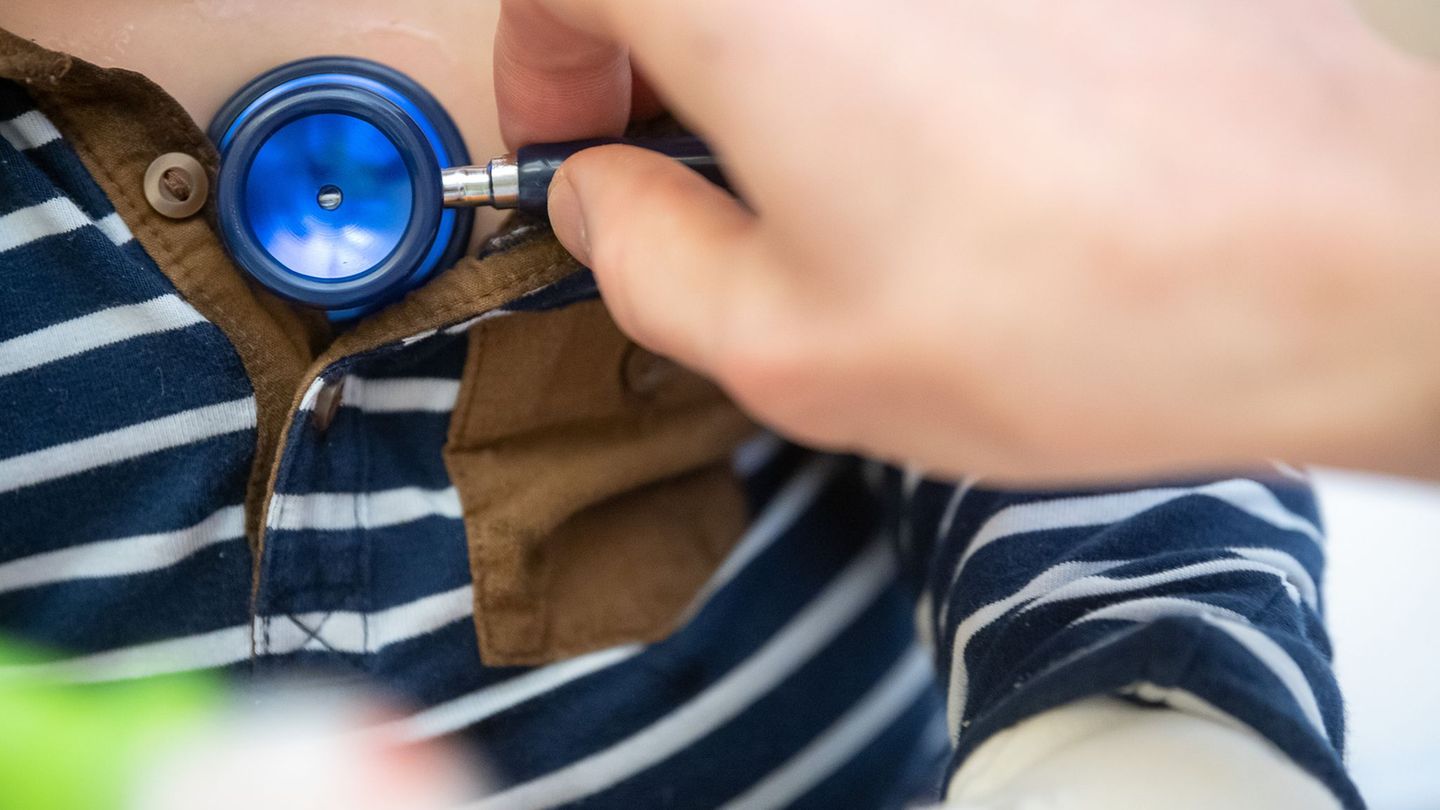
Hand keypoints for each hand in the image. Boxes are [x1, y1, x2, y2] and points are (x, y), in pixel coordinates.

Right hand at [495, 0, 1439, 481]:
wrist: (1334, 259)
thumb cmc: (1066, 313)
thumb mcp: (784, 348)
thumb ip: (639, 260)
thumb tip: (604, 198)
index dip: (540, 56)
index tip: (576, 140)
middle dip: (652, 58)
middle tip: (687, 169)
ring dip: (773, 58)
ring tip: (837, 179)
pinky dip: (883, 41)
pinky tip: (950, 142)